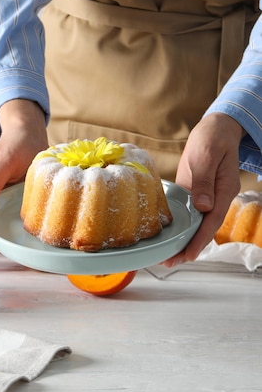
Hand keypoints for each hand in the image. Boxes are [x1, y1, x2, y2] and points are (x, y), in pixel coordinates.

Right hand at [0, 99, 48, 252]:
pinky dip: (24, 225)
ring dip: (11, 234)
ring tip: (22, 252)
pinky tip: (34, 236)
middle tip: (11, 255)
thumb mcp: (3, 159)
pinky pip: (20, 214)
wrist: (30, 132)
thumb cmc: (15, 142)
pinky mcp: (20, 197)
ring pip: (5, 220)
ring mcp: (7, 197)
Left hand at [163, 112, 242, 266]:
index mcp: (222, 191)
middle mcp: (216, 198)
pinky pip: (192, 215)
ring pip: (198, 224)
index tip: (187, 255)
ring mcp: (208, 196)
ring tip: (168, 256)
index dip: (198, 240)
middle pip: (204, 228)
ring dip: (185, 240)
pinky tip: (172, 235)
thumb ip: (204, 181)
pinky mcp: (197, 193)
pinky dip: (183, 227)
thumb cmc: (212, 139)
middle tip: (170, 262)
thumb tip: (204, 206)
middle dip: (189, 247)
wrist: (216, 129)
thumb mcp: (207, 156)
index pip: (210, 222)